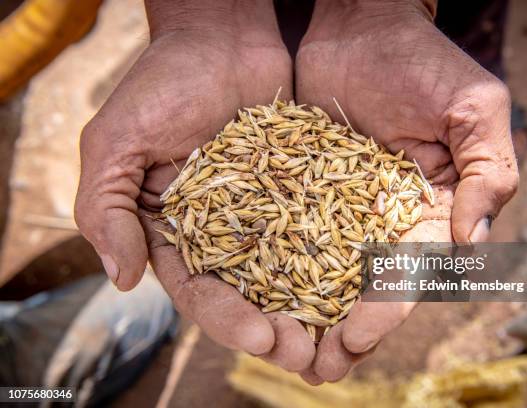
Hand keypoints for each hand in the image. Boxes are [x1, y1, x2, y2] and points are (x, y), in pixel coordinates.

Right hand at [75, 0, 314, 371]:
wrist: (220, 36)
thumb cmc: (162, 83)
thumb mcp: (115, 141)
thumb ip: (104, 209)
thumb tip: (121, 280)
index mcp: (177, 234)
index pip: (199, 291)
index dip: (226, 319)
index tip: (259, 336)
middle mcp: (225, 234)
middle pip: (252, 296)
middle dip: (278, 329)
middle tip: (308, 355)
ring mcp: (268, 215)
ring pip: (293, 273)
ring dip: (316, 309)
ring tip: (343, 339)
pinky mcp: (306, 191)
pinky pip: (327, 229)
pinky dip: (343, 258)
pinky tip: (367, 283)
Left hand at [295, 0, 517, 382]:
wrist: (360, 25)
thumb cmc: (423, 61)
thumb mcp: (475, 107)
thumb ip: (490, 171)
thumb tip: (473, 243)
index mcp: (431, 209)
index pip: (411, 270)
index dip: (387, 306)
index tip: (357, 335)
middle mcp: (384, 217)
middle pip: (364, 284)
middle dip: (343, 328)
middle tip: (316, 368)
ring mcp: (339, 207)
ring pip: (322, 269)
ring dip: (305, 313)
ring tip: (280, 350)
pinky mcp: (299, 190)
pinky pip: (285, 233)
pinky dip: (272, 267)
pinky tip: (253, 298)